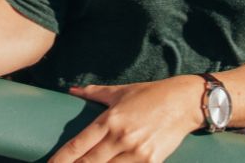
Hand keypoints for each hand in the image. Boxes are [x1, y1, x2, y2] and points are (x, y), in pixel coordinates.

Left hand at [51, 76, 204, 162]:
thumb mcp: (120, 91)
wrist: (183, 103)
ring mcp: (136, 152)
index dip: (62, 159)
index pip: (78, 145)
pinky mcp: (151, 162)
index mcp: (110, 119)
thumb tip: (71, 90)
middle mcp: (121, 137)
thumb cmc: (150, 94)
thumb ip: (93, 93)